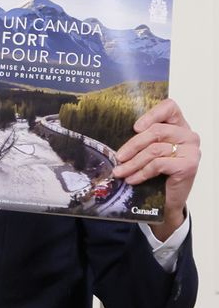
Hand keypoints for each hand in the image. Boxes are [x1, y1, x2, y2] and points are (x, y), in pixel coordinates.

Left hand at [112, 98, 198, 238]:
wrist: (169, 200)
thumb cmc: (159, 174)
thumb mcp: (150, 152)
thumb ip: (143, 140)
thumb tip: (116, 139)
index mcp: (179, 126)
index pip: (169, 107)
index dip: (151, 114)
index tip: (135, 128)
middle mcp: (189, 135)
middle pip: (156, 131)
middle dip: (132, 145)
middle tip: (118, 157)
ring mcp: (191, 150)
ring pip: (154, 149)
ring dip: (132, 163)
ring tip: (120, 172)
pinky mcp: (189, 165)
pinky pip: (158, 164)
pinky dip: (141, 172)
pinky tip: (132, 179)